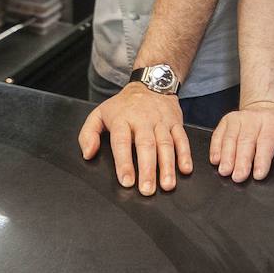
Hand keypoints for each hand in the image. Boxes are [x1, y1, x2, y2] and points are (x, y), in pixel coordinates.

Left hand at [77, 83, 191, 195]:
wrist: (150, 83)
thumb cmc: (123, 105)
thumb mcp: (99, 114)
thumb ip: (88, 134)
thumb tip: (88, 154)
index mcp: (122, 119)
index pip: (122, 142)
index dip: (124, 162)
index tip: (127, 181)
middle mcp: (143, 120)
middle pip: (146, 145)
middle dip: (147, 169)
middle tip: (147, 190)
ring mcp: (161, 121)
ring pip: (166, 144)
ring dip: (168, 166)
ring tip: (167, 185)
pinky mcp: (175, 122)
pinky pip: (182, 138)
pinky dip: (185, 154)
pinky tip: (185, 169)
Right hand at [209, 101, 273, 181]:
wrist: (263, 108)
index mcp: (273, 122)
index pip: (267, 141)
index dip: (262, 158)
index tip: (258, 174)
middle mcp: (254, 119)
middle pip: (246, 141)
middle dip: (241, 161)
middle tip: (238, 177)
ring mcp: (238, 119)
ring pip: (230, 138)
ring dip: (226, 155)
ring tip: (225, 171)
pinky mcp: (226, 121)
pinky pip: (218, 134)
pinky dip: (215, 147)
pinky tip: (215, 160)